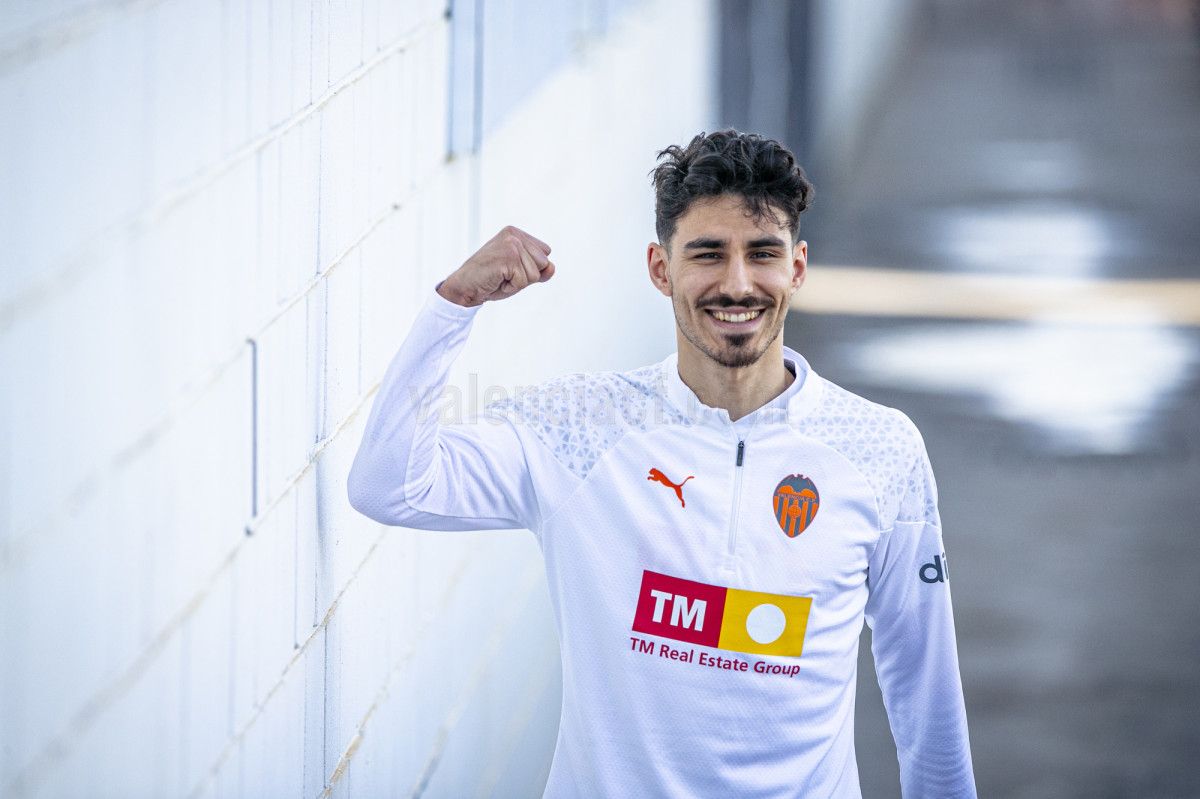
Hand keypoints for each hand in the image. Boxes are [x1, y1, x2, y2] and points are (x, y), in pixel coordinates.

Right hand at [437, 226, 554, 306]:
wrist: (464, 287)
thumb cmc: (491, 280)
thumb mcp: (520, 274)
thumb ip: (539, 270)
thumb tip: (552, 267)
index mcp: (517, 233)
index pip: (545, 254)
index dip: (530, 268)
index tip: (509, 269)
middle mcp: (514, 235)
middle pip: (543, 264)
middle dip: (526, 276)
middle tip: (503, 274)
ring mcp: (511, 244)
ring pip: (534, 274)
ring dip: (518, 283)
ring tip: (499, 277)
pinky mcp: (508, 257)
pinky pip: (523, 282)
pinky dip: (510, 288)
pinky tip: (496, 280)